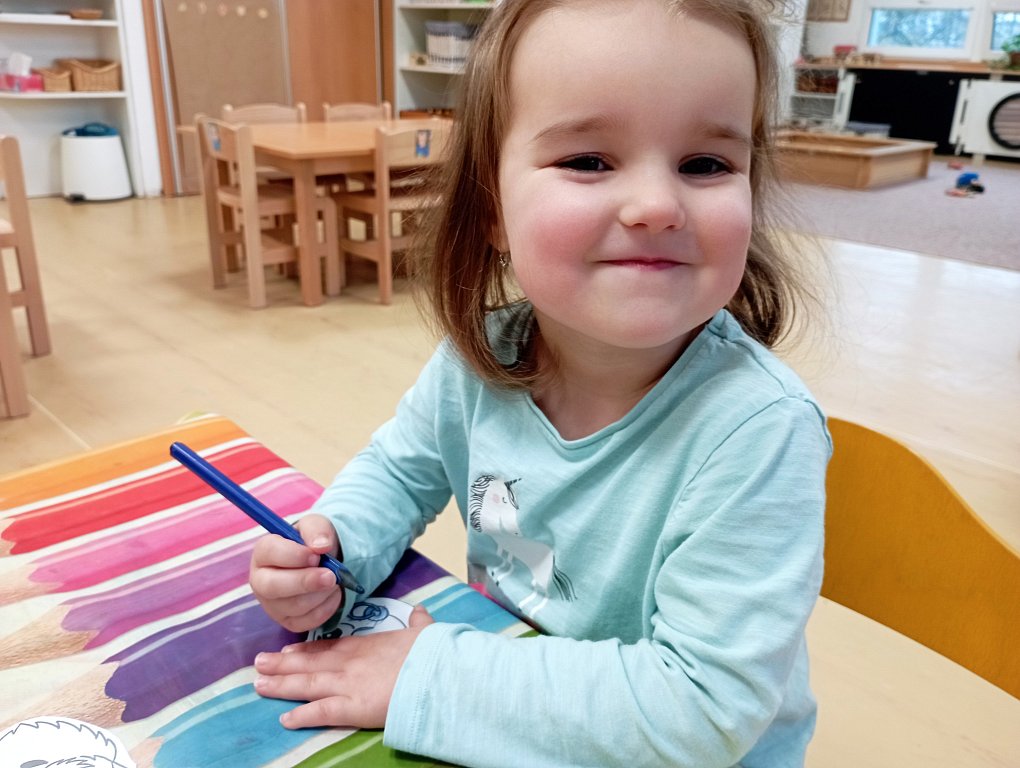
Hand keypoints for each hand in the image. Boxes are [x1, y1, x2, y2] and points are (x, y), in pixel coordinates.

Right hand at [249, 513, 344, 632]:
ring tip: (334, 581)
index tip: (316, 555)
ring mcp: (272, 604)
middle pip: (273, 586)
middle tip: (331, 576)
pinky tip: (333, 594)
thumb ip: (317, 530)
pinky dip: (326, 608)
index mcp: (264, 552)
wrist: (323, 564)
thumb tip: (321, 546)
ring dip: (321, 594)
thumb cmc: (313, 543)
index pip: (269, 552)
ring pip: (294, 606)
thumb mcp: (316, 526)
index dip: (293, 555)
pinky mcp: (287, 621)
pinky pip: (306, 621)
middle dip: (305, 582)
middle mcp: (261, 580)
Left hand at [253, 604, 435, 728]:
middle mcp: (351, 662)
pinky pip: (320, 712)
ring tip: (258, 684)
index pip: (330, 646)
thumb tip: (421, 610)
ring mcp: (348, 683)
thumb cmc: (434, 651)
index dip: (306, 650)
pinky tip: (285, 719)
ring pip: (306, 683)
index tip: (289, 650)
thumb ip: (420, 622)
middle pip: (310, 663)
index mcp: (367, 645)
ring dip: (281, 684)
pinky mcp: (352, 706)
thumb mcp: (426, 631)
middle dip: (282, 664)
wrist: (438, 670)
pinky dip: (301, 715)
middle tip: (259, 663)